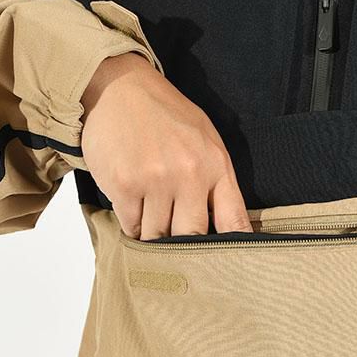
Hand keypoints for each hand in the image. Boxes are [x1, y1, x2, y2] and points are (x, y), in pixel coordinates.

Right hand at [80, 53, 251, 239]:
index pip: (234, 220)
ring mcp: (155, 181)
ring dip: (155, 235)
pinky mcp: (124, 185)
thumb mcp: (206, 141)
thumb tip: (227, 227)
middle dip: (185, 246)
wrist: (120, 88)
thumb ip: (218, 182)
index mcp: (216, 165)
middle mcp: (189, 175)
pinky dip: (134, 225)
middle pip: (192, 237)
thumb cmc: (167, 116)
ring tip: (153, 218)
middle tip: (180, 249)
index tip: (233, 268)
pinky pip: (132, 227)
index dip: (236, 249)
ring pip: (158, 236)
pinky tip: (135, 208)